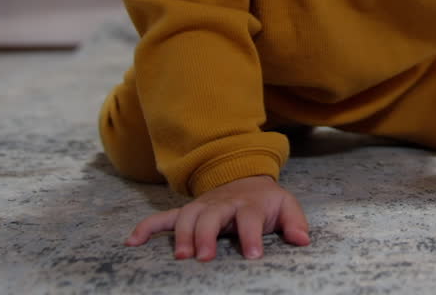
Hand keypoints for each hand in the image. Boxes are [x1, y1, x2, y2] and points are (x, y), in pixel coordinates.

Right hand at [125, 175, 309, 260]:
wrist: (245, 178)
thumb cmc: (267, 202)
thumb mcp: (287, 207)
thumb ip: (295, 224)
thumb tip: (303, 240)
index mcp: (250, 204)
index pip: (251, 218)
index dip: (252, 236)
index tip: (253, 256)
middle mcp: (223, 204)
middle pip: (212, 216)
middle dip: (207, 236)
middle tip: (204, 258)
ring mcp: (202, 207)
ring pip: (187, 216)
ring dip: (180, 235)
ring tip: (180, 257)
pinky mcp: (187, 212)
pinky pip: (163, 217)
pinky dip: (146, 227)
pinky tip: (132, 243)